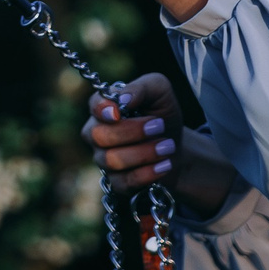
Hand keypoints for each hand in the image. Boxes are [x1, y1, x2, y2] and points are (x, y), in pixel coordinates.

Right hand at [82, 72, 235, 217]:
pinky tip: (164, 164)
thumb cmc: (162, 114)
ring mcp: (103, 159)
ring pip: (112, 160)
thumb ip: (142, 87)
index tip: (119, 112)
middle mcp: (97, 132)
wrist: (175, 146)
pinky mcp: (115, 181)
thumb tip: (123, 99)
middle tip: (160, 126)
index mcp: (104, 107)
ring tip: (168, 146)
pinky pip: (123, 181)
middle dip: (133, 132)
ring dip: (145, 152)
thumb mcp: (160, 92)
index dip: (102, 110)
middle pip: (100, 135)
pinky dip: (147, 173)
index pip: (93, 106)